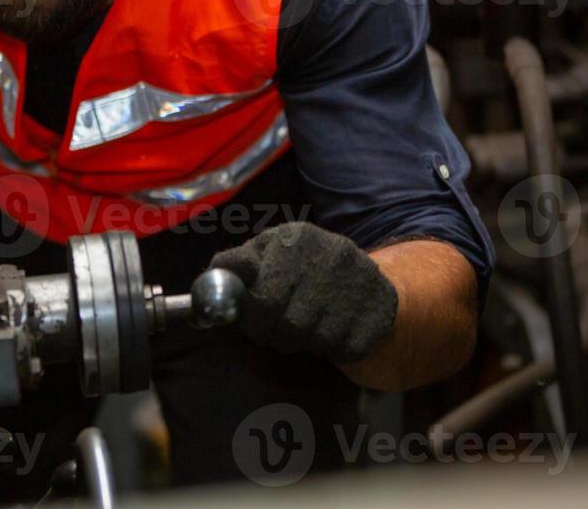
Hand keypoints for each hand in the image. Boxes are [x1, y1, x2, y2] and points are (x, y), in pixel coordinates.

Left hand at [210, 221, 397, 363]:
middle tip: (276, 332)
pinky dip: (335, 351)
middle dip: (275, 334)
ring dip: (305, 342)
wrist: (370, 287)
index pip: (263, 295)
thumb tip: (206, 285)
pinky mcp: (381, 311)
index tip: (253, 321)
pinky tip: (336, 332)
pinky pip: (344, 349)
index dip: (252, 317)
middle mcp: (332, 253)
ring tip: (308, 327)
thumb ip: (236, 268)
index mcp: (296, 237)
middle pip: (288, 322)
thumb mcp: (267, 258)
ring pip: (315, 338)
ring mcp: (360, 281)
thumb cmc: (305, 274)